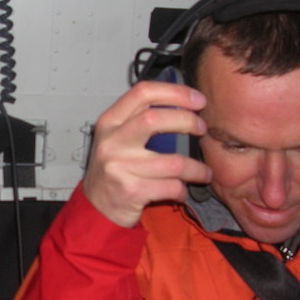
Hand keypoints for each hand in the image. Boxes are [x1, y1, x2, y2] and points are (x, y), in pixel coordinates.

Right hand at [83, 81, 212, 226]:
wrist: (96, 207)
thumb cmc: (114, 170)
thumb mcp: (118, 138)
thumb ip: (140, 119)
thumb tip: (182, 103)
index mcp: (110, 122)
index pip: (143, 93)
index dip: (175, 92)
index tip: (197, 99)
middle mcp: (112, 141)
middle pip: (155, 119)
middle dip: (188, 121)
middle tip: (202, 128)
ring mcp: (119, 166)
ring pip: (173, 161)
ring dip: (196, 168)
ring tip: (202, 171)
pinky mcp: (131, 191)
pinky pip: (172, 186)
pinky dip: (183, 190)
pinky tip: (180, 190)